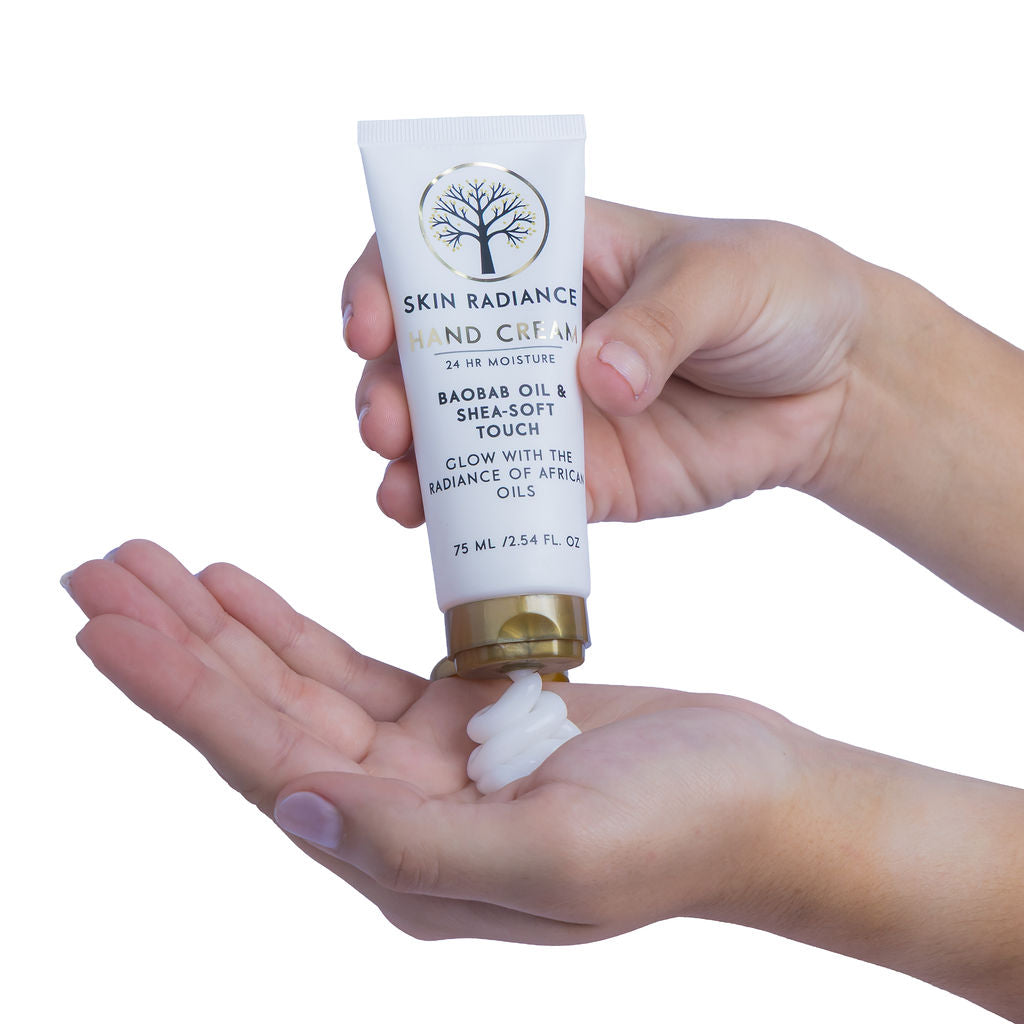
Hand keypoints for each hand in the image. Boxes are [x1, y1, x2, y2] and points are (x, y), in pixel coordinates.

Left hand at [64, 539, 804, 942]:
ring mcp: (423, 766)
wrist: (766, 796)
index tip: (104, 621)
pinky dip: (287, 626)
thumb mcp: (564, 855)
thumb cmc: (689, 828)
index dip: (180, 693)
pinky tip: (237, 588)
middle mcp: (397, 819)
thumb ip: (423, 849)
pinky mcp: (457, 718)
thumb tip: (298, 810)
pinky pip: (346, 667)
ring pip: (292, 686)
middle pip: (257, 719)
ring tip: (148, 565)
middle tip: (95, 571)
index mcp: (410, 864)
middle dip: (172, 645)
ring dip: (217, 627)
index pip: (265, 765)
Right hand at [344, 198, 865, 525]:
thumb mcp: (724, 279)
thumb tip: (597, 378)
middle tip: (387, 427)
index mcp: (554, 259)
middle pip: (426, 358)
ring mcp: (552, 414)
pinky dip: (471, 518)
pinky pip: (511, 501)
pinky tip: (444, 531)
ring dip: (409, 464)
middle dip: (388, 391)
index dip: (388, 285)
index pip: (442, 257)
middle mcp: (534, 338)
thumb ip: (660, 320)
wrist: (835, 385)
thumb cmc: (779, 293)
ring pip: (453, 437)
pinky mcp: (582, 480)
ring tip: (400, 493)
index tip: (373, 326)